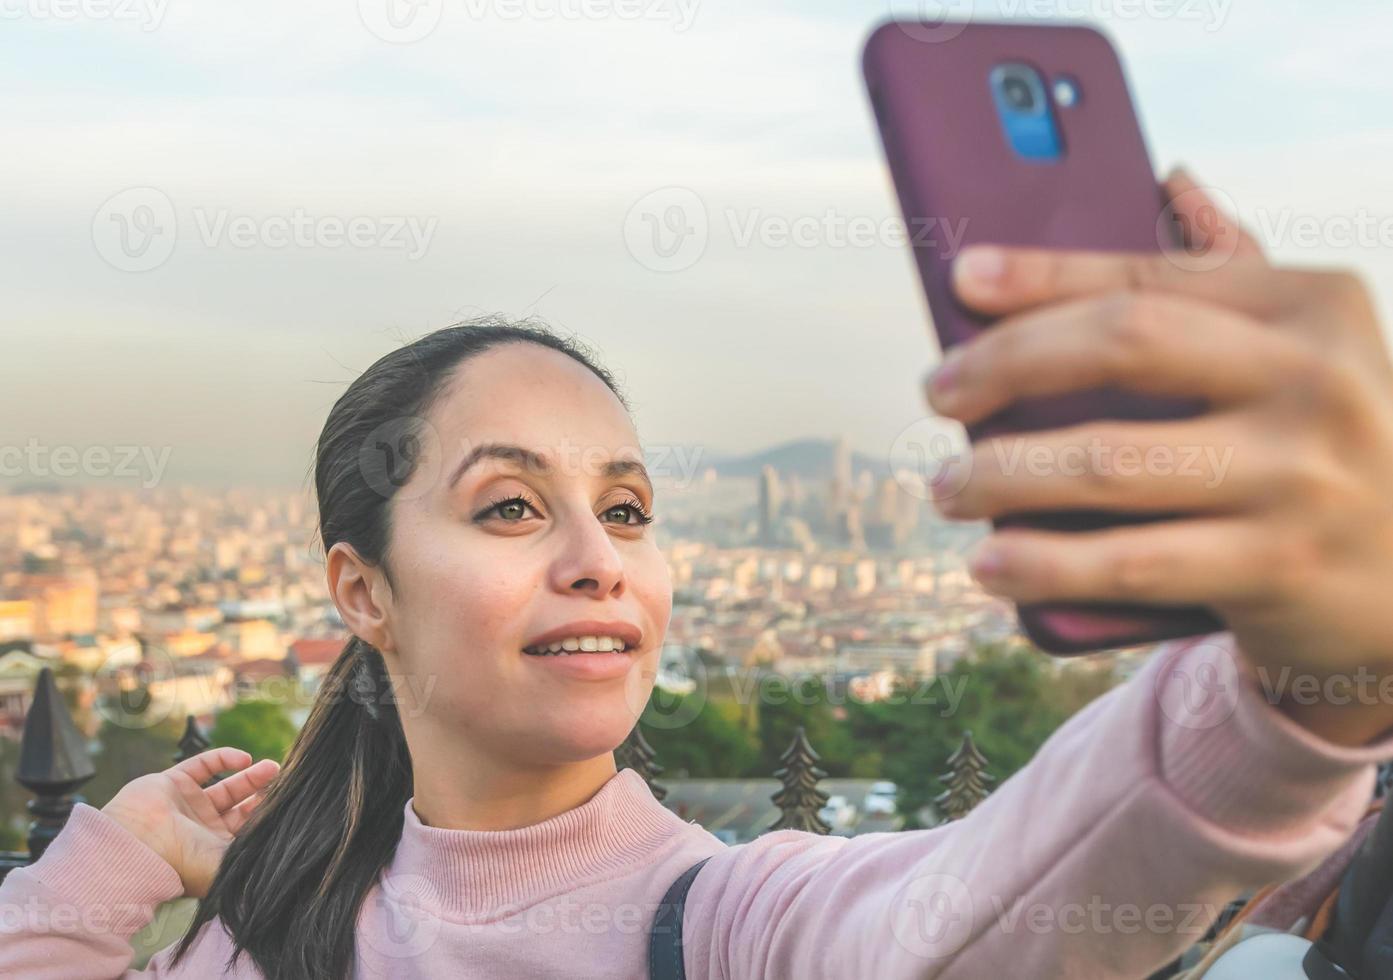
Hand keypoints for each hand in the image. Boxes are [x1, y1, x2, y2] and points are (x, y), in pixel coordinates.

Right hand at [100, 747, 279, 897]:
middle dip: (262, 795)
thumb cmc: (182, 863)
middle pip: (241, 808)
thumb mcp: (227, 867)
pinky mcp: (173, 783)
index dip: (268, 817)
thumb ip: (253, 860)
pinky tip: (244, 759)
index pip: (249, 831)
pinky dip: (224, 758)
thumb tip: (287, 860)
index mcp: (214, 851)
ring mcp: (187, 806)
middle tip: (284, 783)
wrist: (136, 846)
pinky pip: (203, 765)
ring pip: (226, 786)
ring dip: (250, 776)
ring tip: (272, 768)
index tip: (291, 803)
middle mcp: (202, 830)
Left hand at [924, 170, 1392, 744]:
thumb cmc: (1315, 443)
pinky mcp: (1279, 568)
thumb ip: (1228, 280)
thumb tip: (1167, 179)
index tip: (962, 280)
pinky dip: (1043, 562)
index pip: (1149, 277)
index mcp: (1311, 305)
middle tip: (938, 391)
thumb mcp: (1299, 351)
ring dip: (1001, 474)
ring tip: (948, 486)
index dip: (1042, 275)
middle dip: (1006, 363)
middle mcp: (1315, 379)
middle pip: (1121, 346)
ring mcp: (1301, 478)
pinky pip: (1130, 561)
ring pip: (1108, 463)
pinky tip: (990, 564)